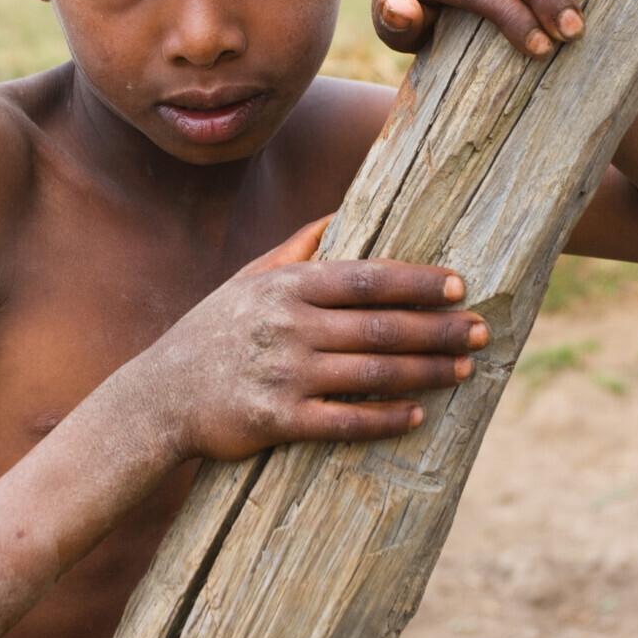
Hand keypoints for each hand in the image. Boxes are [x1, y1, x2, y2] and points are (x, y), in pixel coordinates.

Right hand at [129, 220, 488, 462]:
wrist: (157, 398)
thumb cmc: (211, 333)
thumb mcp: (247, 280)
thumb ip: (296, 249)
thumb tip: (341, 215)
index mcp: (286, 287)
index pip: (367, 278)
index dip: (418, 281)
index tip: (460, 285)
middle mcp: (288, 327)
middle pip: (381, 325)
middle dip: (438, 327)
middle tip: (480, 329)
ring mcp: (284, 375)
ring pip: (372, 372)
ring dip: (426, 371)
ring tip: (464, 368)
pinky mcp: (277, 422)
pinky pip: (345, 420)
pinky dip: (386, 417)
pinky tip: (418, 414)